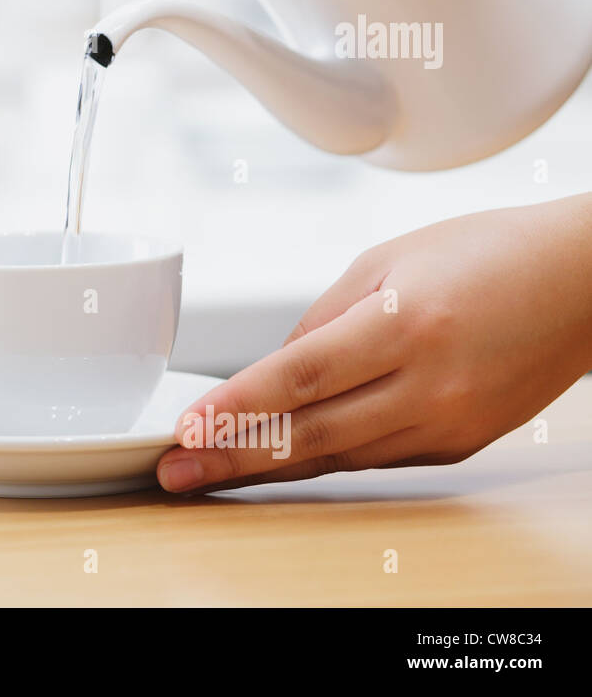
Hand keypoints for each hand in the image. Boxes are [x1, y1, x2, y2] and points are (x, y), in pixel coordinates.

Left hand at [157, 195, 591, 493]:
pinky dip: (324, 457)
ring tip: (209, 472)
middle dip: (232, 456)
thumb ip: (322, 320)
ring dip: (268, 467)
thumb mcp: (387, 261)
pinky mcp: (459, 445)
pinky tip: (278, 458)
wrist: (583, 282)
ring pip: (339, 456)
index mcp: (405, 324)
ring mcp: (448, 423)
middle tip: (175, 472)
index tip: (187, 428)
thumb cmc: (486, 253)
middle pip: (311, 434)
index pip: (301, 377)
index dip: (236, 407)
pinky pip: (376, 457)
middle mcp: (429, 385)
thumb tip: (270, 373)